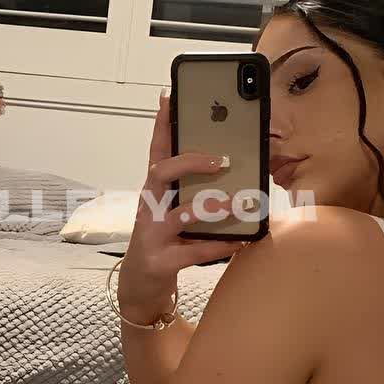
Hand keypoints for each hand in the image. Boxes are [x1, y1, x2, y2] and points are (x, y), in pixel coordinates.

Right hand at [117, 92, 243, 318]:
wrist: (140, 286)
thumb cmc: (162, 241)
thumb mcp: (171, 210)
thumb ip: (192, 190)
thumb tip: (230, 166)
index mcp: (153, 191)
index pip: (155, 151)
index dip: (161, 124)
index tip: (169, 97)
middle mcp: (149, 208)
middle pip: (161, 173)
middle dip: (190, 162)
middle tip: (222, 160)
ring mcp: (152, 234)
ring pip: (181, 214)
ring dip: (213, 206)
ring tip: (241, 202)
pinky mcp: (162, 261)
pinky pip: (194, 251)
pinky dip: (221, 245)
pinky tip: (243, 240)